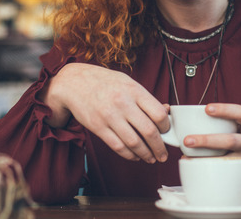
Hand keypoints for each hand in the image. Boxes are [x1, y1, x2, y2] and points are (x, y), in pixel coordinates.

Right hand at [43, 63, 170, 163]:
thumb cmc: (104, 82)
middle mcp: (123, 104)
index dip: (166, 127)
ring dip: (146, 154)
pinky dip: (129, 155)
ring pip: (134, 143)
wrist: (74, 83)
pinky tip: (135, 156)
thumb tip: (166, 111)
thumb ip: (145, 98)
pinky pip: (118, 147)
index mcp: (134, 90)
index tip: (166, 132)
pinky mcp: (98, 128)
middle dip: (159, 147)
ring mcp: (110, 116)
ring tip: (151, 158)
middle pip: (149, 131)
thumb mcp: (128, 83)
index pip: (158, 113)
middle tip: (163, 154)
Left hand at [182, 104, 240, 189]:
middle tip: (188, 140)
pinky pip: (231, 173)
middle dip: (207, 140)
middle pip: (231, 141)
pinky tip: (200, 170)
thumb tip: (198, 121)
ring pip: (229, 160)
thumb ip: (232, 124)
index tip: (206, 109)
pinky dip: (214, 171)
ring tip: (188, 159)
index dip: (224, 110)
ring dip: (207, 160)